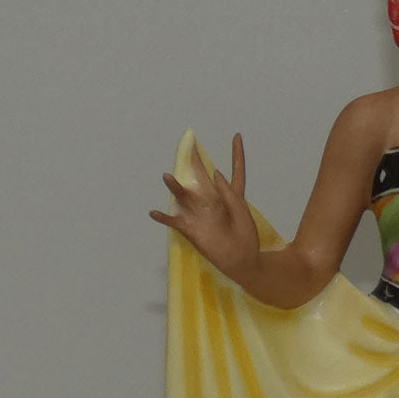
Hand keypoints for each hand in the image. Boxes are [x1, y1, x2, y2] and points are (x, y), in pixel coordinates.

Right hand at [150, 134, 259, 284]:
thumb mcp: (242, 212)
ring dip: (175, 187)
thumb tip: (215, 173)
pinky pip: (174, 221)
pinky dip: (164, 217)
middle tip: (187, 145)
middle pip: (202, 177)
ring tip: (167, 176)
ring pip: (184, 196)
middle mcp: (213, 201)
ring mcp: (201, 214)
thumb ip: (229, 193)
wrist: (242, 261)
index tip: (237, 136)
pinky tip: (154, 213)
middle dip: (195, 161)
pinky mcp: (192, 229)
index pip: (236, 172)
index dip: (237, 154)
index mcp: (231, 196)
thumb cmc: (245, 237)